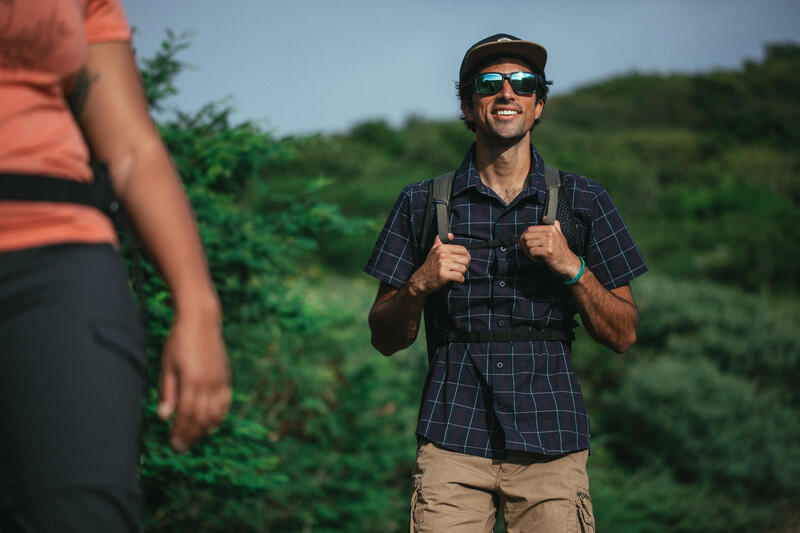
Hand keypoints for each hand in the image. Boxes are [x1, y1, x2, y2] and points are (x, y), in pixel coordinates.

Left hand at [157, 310, 231, 451]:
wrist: (201, 320)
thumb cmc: (179, 341)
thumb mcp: (167, 365)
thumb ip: (167, 392)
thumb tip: (164, 417)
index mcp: (192, 380)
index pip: (187, 414)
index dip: (180, 432)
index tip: (173, 444)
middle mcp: (209, 382)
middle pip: (201, 417)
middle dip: (191, 435)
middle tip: (181, 447)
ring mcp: (220, 380)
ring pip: (215, 413)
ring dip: (204, 429)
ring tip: (194, 439)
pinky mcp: (226, 376)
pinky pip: (225, 402)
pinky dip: (219, 416)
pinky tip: (211, 425)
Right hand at [407, 234, 470, 295]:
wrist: (420, 280)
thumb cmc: (429, 266)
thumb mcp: (433, 250)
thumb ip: (440, 241)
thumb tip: (450, 235)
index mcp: (442, 248)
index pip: (463, 250)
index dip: (466, 256)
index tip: (462, 261)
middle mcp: (442, 255)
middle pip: (465, 259)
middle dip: (464, 266)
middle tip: (459, 269)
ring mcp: (443, 265)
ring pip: (463, 268)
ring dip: (461, 273)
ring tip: (455, 274)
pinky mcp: (443, 275)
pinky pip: (459, 277)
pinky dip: (460, 280)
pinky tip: (456, 280)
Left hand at [518, 218, 582, 279]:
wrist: (568, 262)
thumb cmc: (561, 251)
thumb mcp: (559, 235)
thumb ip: (554, 226)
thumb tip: (544, 217)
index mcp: (551, 228)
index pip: (530, 229)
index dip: (523, 236)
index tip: (523, 243)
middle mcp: (550, 234)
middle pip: (527, 236)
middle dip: (524, 245)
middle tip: (527, 251)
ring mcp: (549, 242)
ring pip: (528, 244)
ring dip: (528, 252)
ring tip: (534, 255)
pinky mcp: (548, 251)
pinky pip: (532, 252)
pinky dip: (532, 257)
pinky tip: (538, 259)